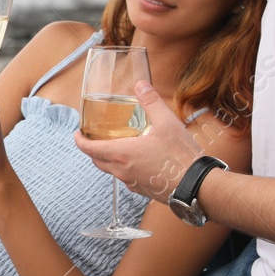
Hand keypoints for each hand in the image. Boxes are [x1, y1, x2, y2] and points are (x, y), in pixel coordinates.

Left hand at [74, 79, 203, 203]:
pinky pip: (126, 178)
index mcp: (121, 154)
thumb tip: (141, 85)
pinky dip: (124, 168)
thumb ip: (151, 102)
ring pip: (111, 171)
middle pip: (97, 161)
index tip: (77, 133)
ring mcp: (132, 183)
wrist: (197, 186)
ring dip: (108, 159)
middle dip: (92, 149)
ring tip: (116, 146)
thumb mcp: (167, 122)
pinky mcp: (143, 190)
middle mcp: (122, 171)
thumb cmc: (181, 156)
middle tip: (94, 137)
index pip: (89, 149)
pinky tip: (137, 159)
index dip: (79, 140)